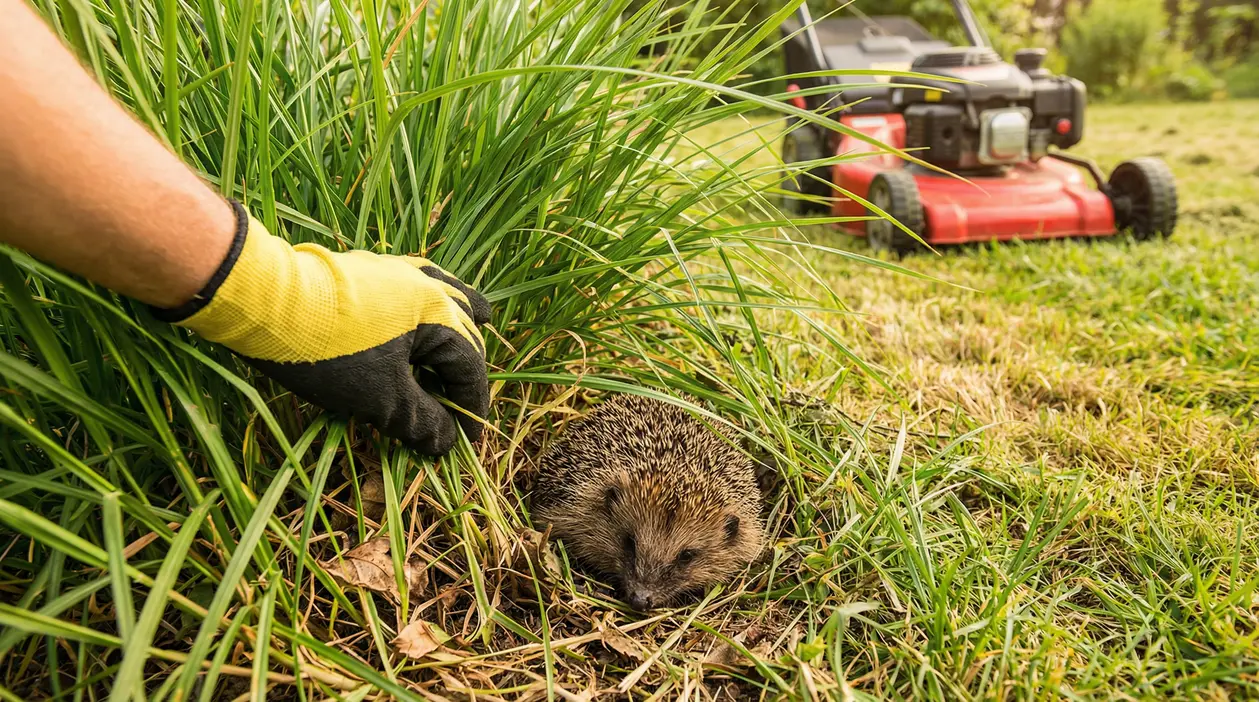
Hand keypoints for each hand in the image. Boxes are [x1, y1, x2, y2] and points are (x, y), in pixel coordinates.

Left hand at [155, 202, 490, 454]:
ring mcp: (396, 273)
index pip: (470, 366)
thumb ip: (421, 420)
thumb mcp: (380, 397)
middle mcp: (426, 285)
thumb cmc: (328, 352)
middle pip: (464, 331)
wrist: (263, 302)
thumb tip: (447, 442)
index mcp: (439, 313)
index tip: (466, 441)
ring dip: (457, 326)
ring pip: (445, 297)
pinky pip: (415, 290)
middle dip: (464, 374)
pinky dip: (425, 312)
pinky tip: (413, 323)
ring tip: (466, 338)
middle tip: (457, 409)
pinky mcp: (368, 271)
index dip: (471, 407)